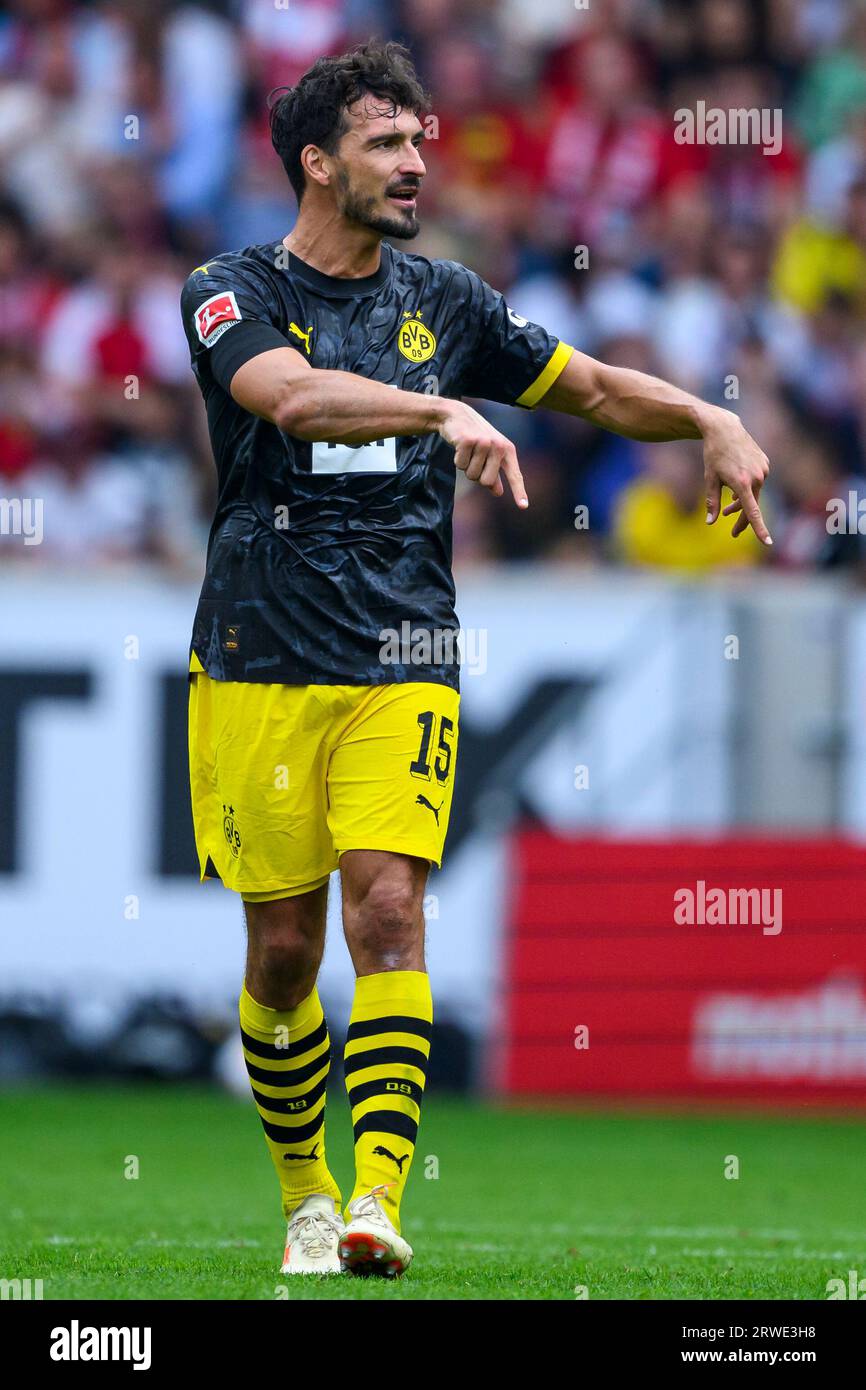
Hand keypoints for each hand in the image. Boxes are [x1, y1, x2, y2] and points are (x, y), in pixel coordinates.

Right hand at [437, 401, 527, 507]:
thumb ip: (494, 474)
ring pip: (472, 475)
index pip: (515, 475)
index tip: (523, 507)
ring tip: (467, 450)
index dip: (519, 491)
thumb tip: (498, 493)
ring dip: (465, 466)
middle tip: (473, 458)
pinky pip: (460, 465)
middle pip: (486, 481)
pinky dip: (457, 459)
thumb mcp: (488, 455)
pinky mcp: (468, 441)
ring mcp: (484, 443)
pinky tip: (459, 445)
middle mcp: (498, 446)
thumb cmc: (474, 436)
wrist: (457, 415)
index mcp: (507, 450)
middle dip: (476, 475)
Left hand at [702, 409, 771, 545]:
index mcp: (742, 483)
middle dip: (742, 520)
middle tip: (733, 533)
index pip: (752, 512)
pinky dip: (747, 490)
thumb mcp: (709, 479)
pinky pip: (757, 483)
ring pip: (754, 494)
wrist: (724, 428)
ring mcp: (763, 469)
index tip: (767, 542)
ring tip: (727, 509)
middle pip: (752, 506)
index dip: (759, 529)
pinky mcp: (765, 463)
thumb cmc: (714, 454)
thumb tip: (710, 522)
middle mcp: (757, 477)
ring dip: (742, 504)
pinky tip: (736, 491)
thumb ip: (711, 502)